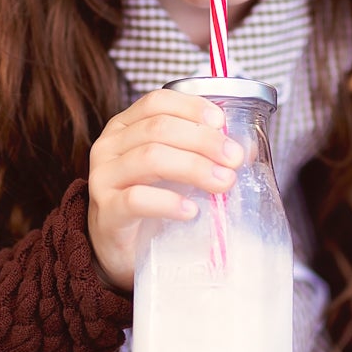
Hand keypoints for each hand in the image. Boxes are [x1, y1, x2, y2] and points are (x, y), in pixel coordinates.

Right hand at [87, 88, 242, 290]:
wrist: (119, 249)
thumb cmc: (150, 202)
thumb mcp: (173, 171)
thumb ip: (201, 153)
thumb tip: (247, 148)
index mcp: (125, 127)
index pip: (156, 102)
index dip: (191, 107)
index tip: (222, 123)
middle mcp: (109, 146)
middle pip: (158, 128)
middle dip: (203, 140)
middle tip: (234, 158)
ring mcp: (103, 178)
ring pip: (150, 158)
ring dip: (193, 167)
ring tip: (223, 182)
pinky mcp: (107, 212)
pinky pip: (137, 199)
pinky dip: (168, 202)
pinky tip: (191, 210)